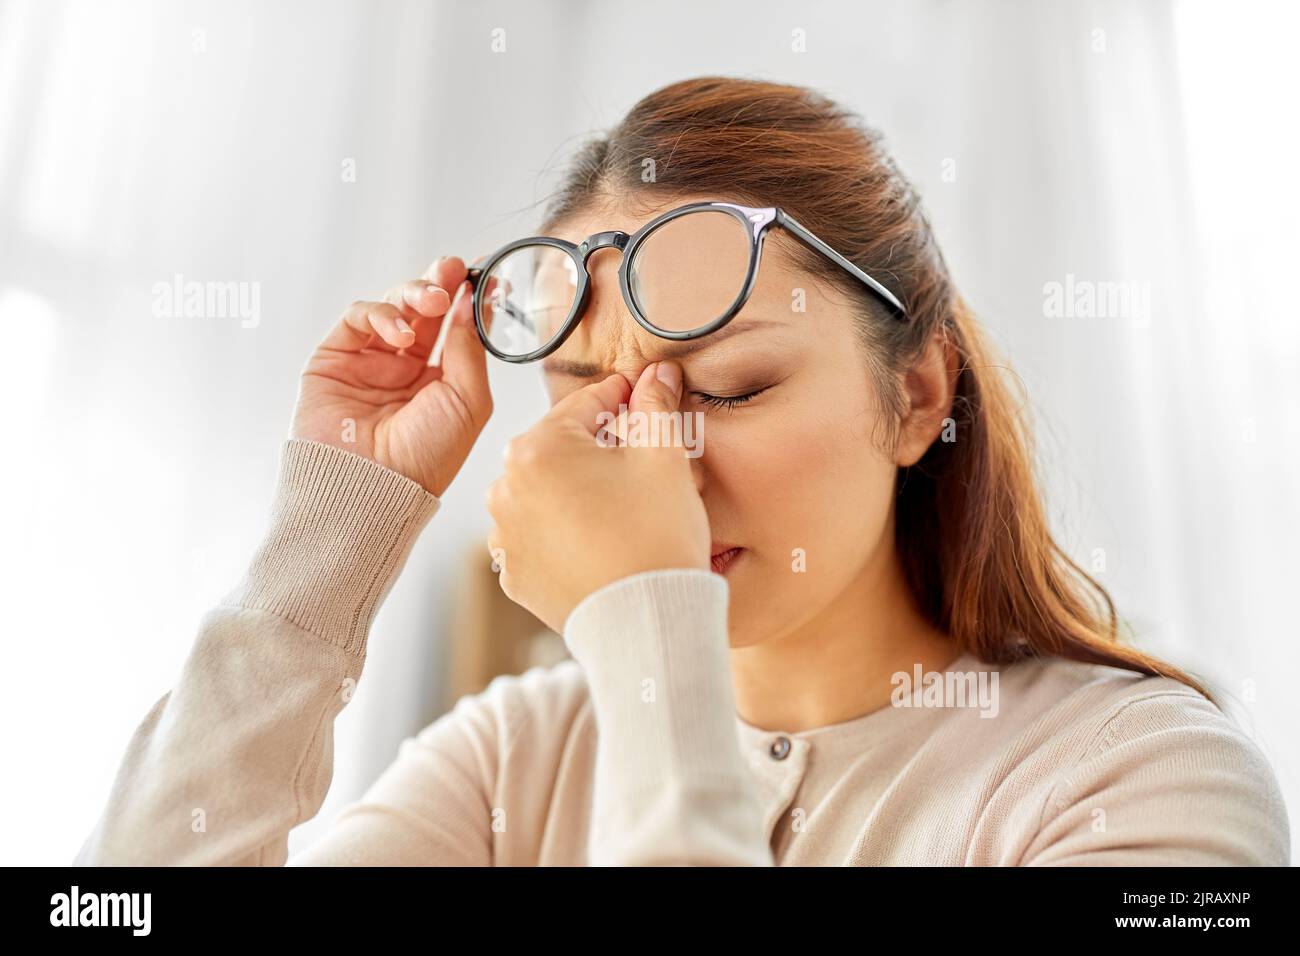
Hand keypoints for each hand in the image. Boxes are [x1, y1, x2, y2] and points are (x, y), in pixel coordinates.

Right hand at [291, 257, 492, 496]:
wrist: (371, 485)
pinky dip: (380, 315)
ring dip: (414, 294)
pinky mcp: (336, 357)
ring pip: (393, 305)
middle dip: (440, 283)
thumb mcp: (467, 402)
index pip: (455, 327)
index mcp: (440, 381)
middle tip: (453, 269)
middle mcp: (405, 368)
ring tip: (431, 303)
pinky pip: (358, 318)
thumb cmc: (425, 458)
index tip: (487, 275)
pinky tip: (399, 335)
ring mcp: (369, 360)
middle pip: (424, 309)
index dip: (469, 299)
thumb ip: (470, 349)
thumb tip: (471, 302)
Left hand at [486, 360, 710, 632]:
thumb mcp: (663, 458)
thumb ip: (655, 406)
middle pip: (559, 449)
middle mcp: (505, 488)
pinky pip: (538, 537)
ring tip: (620, 503)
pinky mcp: (514, 575)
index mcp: (537, 448)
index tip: (644, 397)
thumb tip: (657, 374)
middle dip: (597, 447)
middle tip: (639, 456)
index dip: (623, 398)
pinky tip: (598, 539)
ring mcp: (504, 536)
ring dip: (576, 489)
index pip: (585, 405)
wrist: (646, 623)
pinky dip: (563, 532)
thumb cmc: (656, 535)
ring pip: (545, 493)